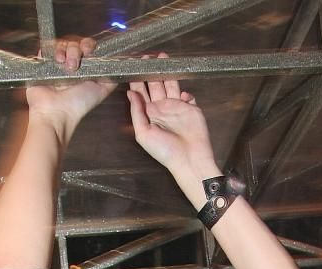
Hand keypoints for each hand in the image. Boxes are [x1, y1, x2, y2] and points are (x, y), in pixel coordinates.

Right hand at [26, 36, 114, 133]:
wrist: (57, 112)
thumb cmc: (78, 104)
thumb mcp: (102, 90)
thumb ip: (110, 77)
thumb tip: (120, 65)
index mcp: (84, 68)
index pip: (88, 46)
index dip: (89, 45)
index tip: (89, 51)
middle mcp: (71, 63)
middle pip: (75, 42)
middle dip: (77, 49)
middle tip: (76, 64)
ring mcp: (57, 62)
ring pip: (63, 43)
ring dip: (67, 51)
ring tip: (66, 66)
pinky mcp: (43, 62)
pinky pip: (48, 46)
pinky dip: (53, 50)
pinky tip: (57, 61)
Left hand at [127, 54, 216, 176]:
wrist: (190, 159)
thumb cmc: (164, 151)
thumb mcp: (144, 134)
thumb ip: (137, 113)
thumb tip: (130, 93)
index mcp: (149, 115)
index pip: (141, 93)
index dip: (137, 79)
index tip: (133, 65)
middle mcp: (162, 109)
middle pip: (155, 85)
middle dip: (151, 71)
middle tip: (148, 57)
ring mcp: (177, 107)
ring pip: (171, 85)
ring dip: (167, 72)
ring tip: (163, 57)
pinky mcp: (191, 108)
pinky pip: (187, 95)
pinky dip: (185, 90)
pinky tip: (181, 90)